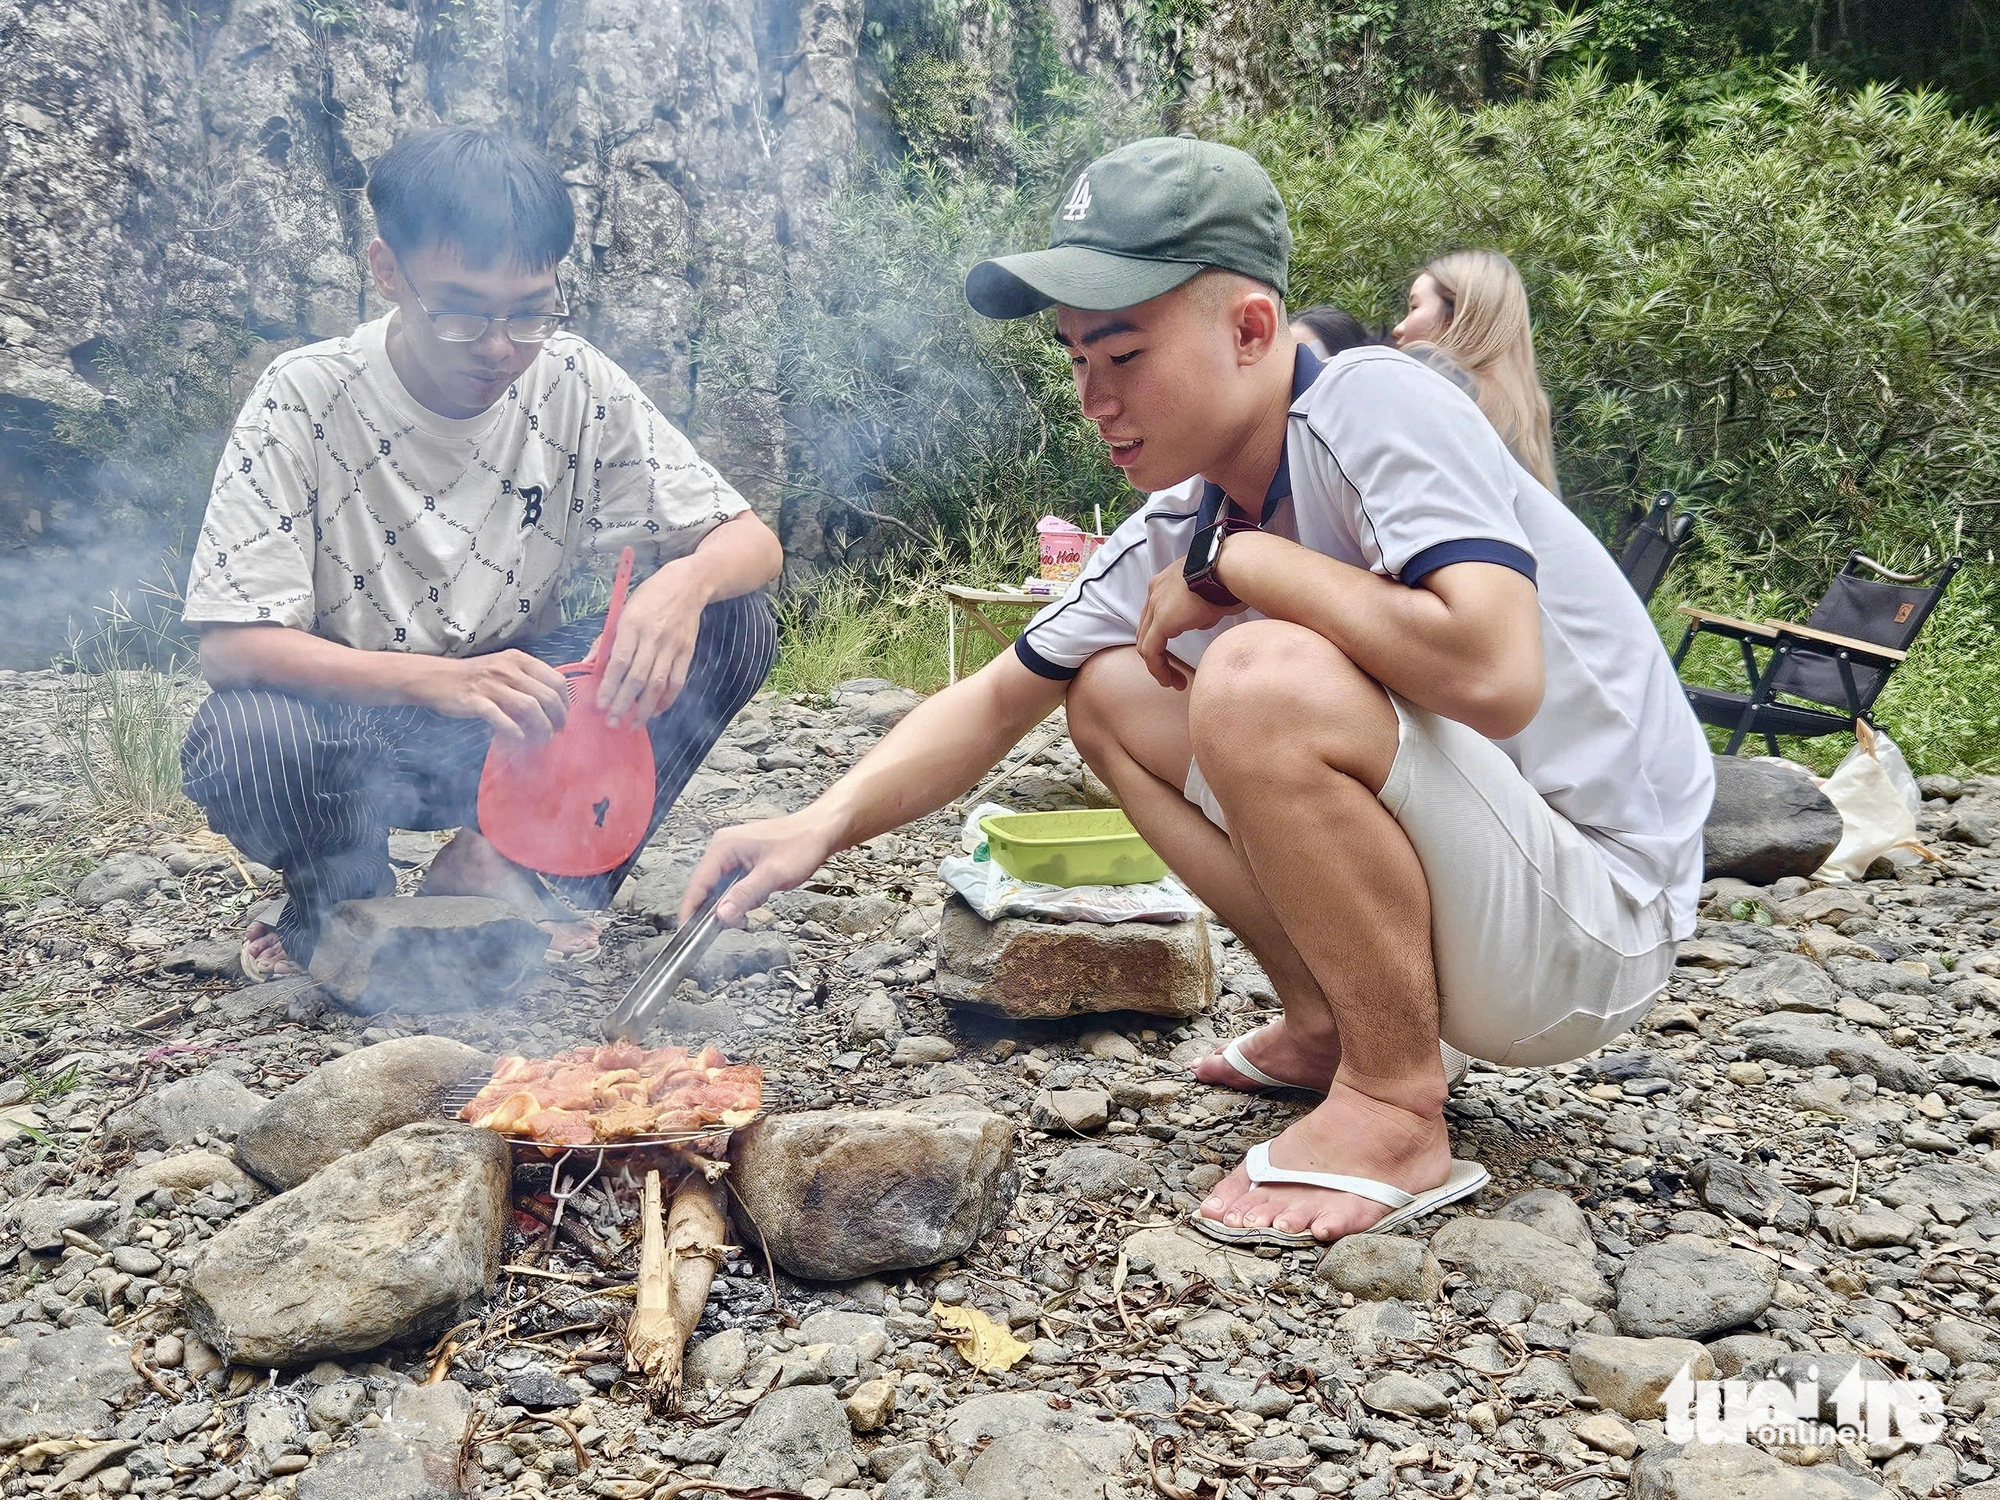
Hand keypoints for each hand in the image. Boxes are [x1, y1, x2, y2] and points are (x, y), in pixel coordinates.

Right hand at [416, 651, 569, 743]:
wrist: (435, 678)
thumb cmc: (473, 676)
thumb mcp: (502, 668)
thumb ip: (526, 680)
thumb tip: (552, 703)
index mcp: (518, 659)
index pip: (555, 680)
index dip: (565, 701)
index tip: (563, 716)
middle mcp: (507, 669)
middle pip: (547, 695)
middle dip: (558, 717)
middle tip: (557, 731)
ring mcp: (491, 685)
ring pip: (529, 707)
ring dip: (541, 727)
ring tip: (543, 738)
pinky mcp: (475, 701)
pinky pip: (502, 719)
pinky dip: (515, 732)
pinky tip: (519, 739)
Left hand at [596, 571, 703, 726]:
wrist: (687, 585)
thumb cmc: (649, 597)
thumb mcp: (622, 611)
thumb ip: (606, 640)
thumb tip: (589, 665)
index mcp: (632, 624)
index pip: (619, 662)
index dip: (609, 686)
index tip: (600, 705)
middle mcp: (652, 637)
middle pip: (637, 678)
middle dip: (623, 703)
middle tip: (612, 721)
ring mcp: (672, 646)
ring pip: (658, 684)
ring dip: (644, 708)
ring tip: (633, 723)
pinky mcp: (687, 652)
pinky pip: (677, 682)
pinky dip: (667, 700)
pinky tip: (655, 711)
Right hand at [678, 810, 841, 927]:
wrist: (822, 830)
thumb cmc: (801, 844)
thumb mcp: (773, 875)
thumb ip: (745, 895)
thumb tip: (721, 914)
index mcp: (724, 846)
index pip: (698, 882)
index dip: (691, 908)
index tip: (687, 931)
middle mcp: (724, 847)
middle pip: (707, 887)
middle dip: (720, 907)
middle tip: (735, 922)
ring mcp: (733, 853)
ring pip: (723, 888)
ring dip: (736, 901)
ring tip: (758, 899)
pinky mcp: (744, 859)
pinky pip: (735, 884)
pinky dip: (745, 894)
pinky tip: (762, 893)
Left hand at [1135, 561, 1239, 689]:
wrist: (1230, 566)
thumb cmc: (1230, 577)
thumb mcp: (1211, 593)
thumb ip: (1201, 610)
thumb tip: (1201, 622)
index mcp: (1166, 583)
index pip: (1155, 616)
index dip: (1161, 638)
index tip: (1175, 654)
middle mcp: (1155, 591)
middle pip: (1146, 630)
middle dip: (1157, 654)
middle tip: (1172, 673)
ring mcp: (1156, 605)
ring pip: (1146, 643)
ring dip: (1158, 666)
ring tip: (1173, 682)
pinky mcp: (1162, 620)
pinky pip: (1151, 651)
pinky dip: (1158, 668)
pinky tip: (1169, 680)